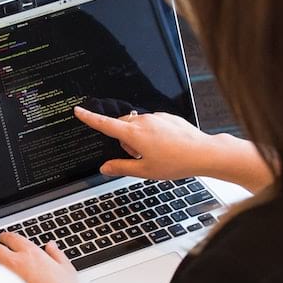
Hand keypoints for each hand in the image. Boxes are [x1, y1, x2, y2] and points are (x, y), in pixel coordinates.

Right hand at [74, 106, 272, 192]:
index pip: (105, 124)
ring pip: (137, 125)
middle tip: (138, 156)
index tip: (79, 111)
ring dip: (138, 138)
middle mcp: (143, 121)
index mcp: (134, 134)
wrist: (203, 153)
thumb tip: (105, 168)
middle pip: (122, 126)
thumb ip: (121, 167)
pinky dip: (152, 134)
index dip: (89, 118)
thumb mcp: (144, 171)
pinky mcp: (167, 117)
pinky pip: (151, 123)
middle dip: (124, 140)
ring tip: (156, 153)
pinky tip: (165, 146)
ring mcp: (156, 117)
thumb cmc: (176, 162)